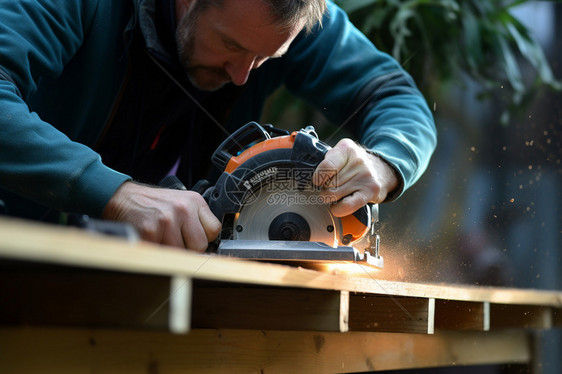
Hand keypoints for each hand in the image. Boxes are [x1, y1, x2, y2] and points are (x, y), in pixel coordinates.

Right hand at [102, 181, 220, 250]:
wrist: (124, 198)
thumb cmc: (154, 204)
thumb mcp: (181, 203)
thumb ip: (197, 221)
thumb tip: (210, 250)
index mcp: (194, 201)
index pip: (214, 230)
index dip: (205, 239)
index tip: (195, 239)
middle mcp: (182, 208)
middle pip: (200, 245)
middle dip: (189, 249)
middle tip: (176, 241)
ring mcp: (166, 220)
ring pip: (181, 253)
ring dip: (172, 253)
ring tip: (162, 239)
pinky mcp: (150, 231)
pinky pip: (163, 255)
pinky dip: (158, 253)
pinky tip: (153, 241)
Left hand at [312, 139, 398, 216]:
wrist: (383, 170)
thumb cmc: (356, 164)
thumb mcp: (341, 153)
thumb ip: (327, 161)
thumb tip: (312, 179)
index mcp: (346, 149)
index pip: (326, 166)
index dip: (318, 177)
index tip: (317, 181)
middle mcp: (358, 161)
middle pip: (328, 183)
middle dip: (325, 188)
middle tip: (331, 186)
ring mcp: (365, 176)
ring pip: (334, 195)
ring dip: (331, 198)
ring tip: (338, 193)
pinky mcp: (370, 191)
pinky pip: (346, 205)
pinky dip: (338, 209)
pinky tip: (338, 205)